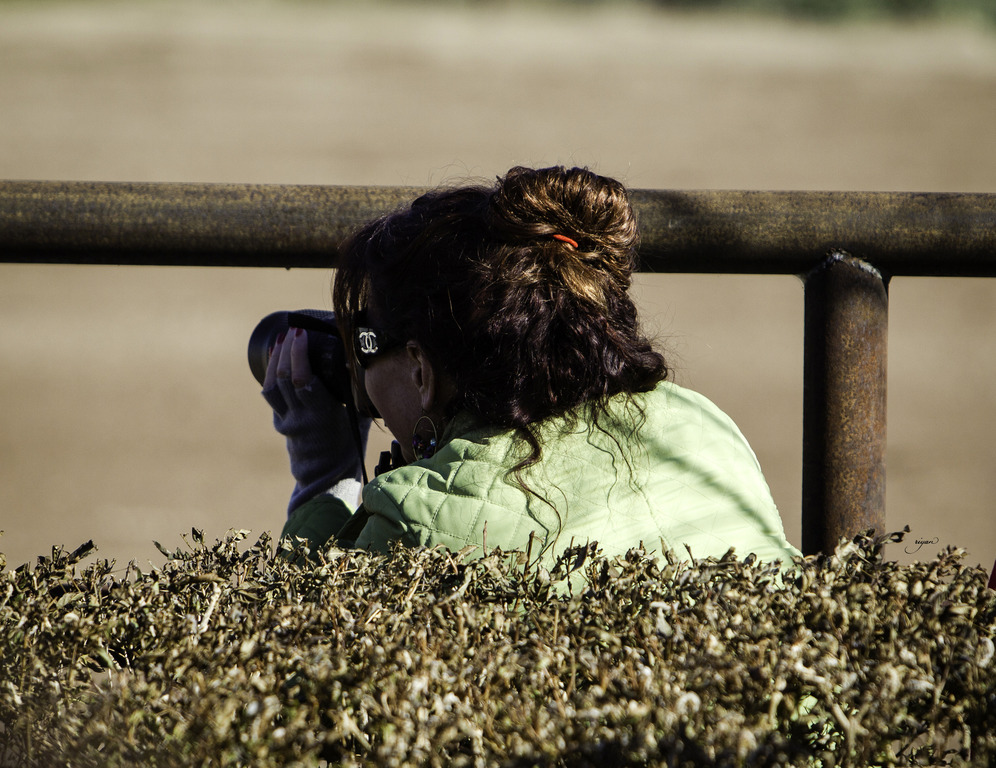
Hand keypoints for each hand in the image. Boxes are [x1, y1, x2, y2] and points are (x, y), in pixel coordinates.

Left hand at [262, 328, 370, 513]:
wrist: (328, 480)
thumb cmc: (349, 447)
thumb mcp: (357, 419)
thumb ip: (357, 393)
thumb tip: (363, 363)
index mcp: (321, 414)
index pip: (302, 379)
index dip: (298, 354)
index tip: (302, 334)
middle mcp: (300, 417)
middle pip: (283, 378)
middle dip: (286, 350)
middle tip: (293, 330)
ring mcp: (286, 421)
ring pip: (272, 387)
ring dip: (275, 360)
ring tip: (282, 340)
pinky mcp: (280, 423)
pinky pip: (272, 396)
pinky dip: (273, 375)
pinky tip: (276, 360)